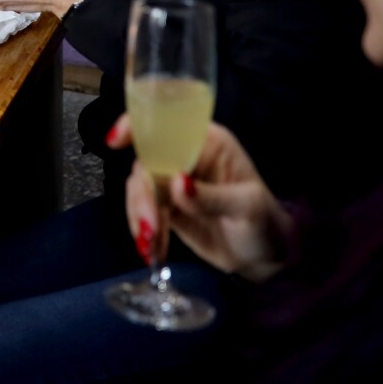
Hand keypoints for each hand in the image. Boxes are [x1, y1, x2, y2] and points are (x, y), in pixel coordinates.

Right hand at [110, 115, 295, 281]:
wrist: (266, 259)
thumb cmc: (265, 224)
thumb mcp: (247, 208)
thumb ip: (212, 197)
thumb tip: (176, 184)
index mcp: (208, 143)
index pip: (167, 125)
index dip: (138, 126)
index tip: (116, 141)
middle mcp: (186, 156)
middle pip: (145, 160)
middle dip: (142, 194)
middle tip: (152, 226)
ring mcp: (173, 181)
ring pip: (139, 187)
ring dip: (140, 215)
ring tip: (154, 245)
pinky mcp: (166, 206)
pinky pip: (142, 209)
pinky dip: (143, 230)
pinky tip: (155, 250)